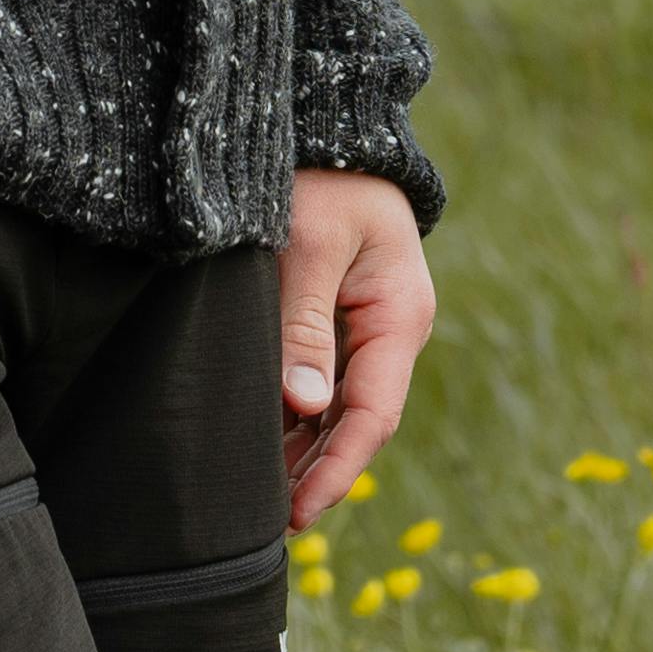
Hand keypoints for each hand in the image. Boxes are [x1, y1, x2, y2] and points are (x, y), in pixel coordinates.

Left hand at [277, 167, 435, 528]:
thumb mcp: (307, 243)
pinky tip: (254, 447)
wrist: (327, 127)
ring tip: (253, 502)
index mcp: (399, 317)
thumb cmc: (318, 177)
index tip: (297, 512)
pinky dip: (288, 417)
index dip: (336, 471)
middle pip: (354, 423)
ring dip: (299, 453)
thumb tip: (306, 406)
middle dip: (314, 474)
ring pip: (333, 409)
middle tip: (262, 524)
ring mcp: (362, 328)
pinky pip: (315, 381)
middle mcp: (388, 332)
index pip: (373, 416)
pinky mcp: (332, 319)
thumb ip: (303, 324)